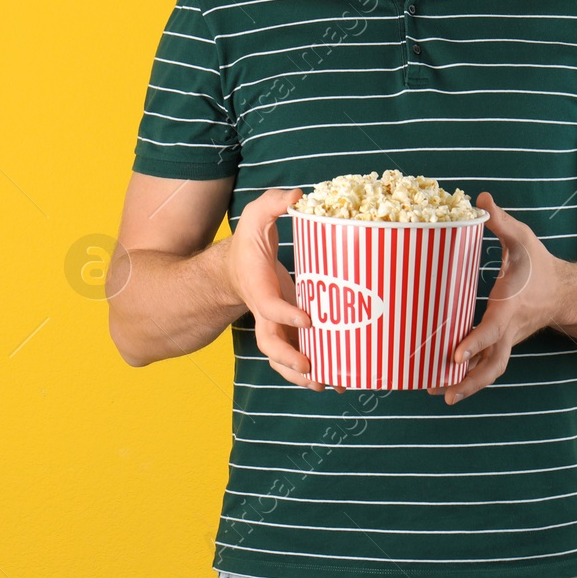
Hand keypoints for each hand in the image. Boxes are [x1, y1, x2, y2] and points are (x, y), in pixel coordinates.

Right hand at [226, 187, 342, 393]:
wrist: (236, 268)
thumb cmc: (250, 243)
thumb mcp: (255, 216)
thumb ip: (272, 203)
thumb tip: (299, 194)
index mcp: (257, 288)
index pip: (268, 306)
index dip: (286, 314)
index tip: (307, 317)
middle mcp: (265, 313)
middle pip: (270, 344)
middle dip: (289, 359)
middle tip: (311, 367)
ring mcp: (276, 325)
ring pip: (283, 358)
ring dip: (302, 375)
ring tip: (328, 382)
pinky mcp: (289, 329)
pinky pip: (298, 354)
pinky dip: (314, 368)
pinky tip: (339, 377)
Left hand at [428, 191, 568, 404]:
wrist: (565, 293)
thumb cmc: (540, 266)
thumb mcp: (523, 240)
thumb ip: (501, 221)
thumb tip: (480, 198)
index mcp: (509, 309)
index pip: (491, 331)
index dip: (473, 343)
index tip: (454, 356)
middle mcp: (508, 331)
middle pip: (492, 365)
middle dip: (469, 381)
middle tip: (444, 392)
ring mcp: (508, 340)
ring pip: (490, 370)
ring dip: (466, 385)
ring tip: (439, 394)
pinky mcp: (504, 343)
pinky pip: (487, 364)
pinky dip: (469, 375)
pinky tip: (447, 381)